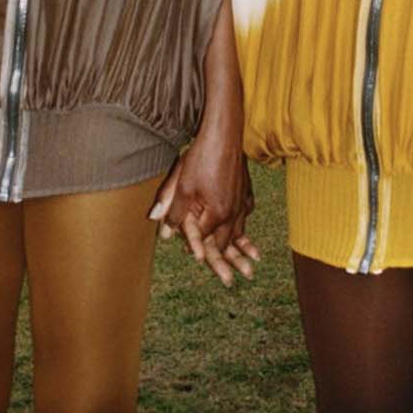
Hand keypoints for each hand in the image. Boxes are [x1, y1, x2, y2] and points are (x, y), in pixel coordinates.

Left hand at [150, 127, 258, 286]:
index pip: (204, 238)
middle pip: (227, 241)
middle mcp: (234, 212)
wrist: (225, 134)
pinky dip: (243, 222)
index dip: (196, 247)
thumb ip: (172, 210)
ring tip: (247, 263)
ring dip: (239, 246)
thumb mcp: (182, 185)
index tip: (194, 257)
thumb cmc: (202, 158)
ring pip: (239, 229)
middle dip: (225, 259)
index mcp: (217, 214)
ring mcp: (242, 201)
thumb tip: (164, 232)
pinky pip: (245, 213)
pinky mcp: (247, 190)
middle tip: (227, 278)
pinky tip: (244, 223)